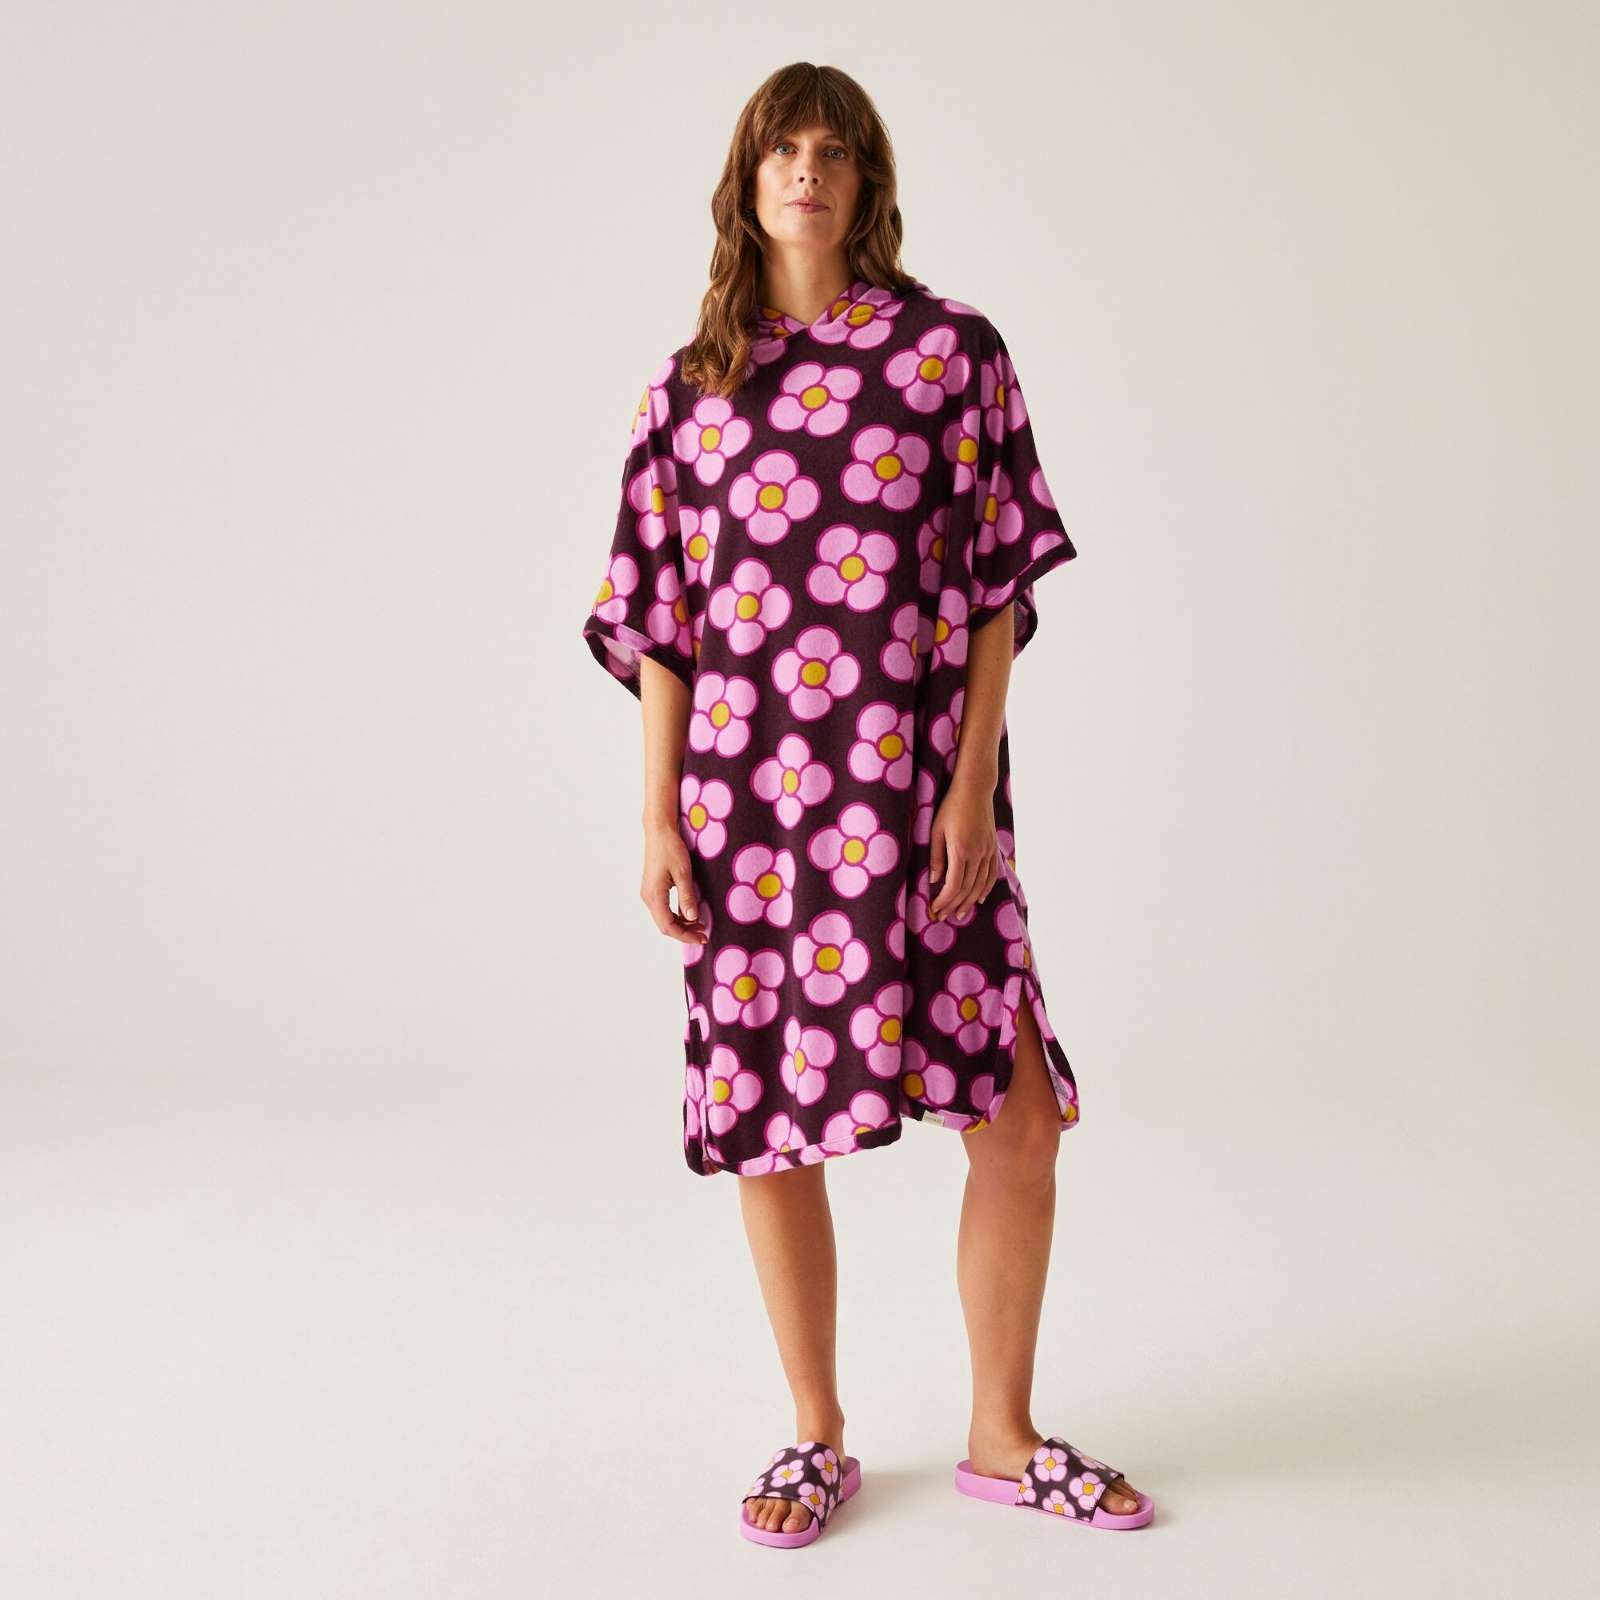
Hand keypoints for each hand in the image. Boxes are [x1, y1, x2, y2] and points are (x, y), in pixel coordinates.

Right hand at [641, 818, 708, 944]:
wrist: (659, 831)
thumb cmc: (670, 848)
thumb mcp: (683, 873)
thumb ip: (687, 897)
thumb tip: (693, 918)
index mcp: (654, 895)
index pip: (668, 926)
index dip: (685, 935)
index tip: (702, 938)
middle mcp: (648, 897)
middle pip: (665, 925)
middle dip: (684, 932)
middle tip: (704, 934)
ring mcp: (649, 893)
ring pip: (664, 918)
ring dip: (681, 924)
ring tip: (700, 925)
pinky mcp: (653, 888)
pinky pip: (664, 909)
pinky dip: (677, 915)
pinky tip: (690, 913)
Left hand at [927, 780, 999, 921]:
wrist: (975, 790)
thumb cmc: (951, 807)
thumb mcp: (936, 830)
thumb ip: (936, 857)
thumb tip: (934, 880)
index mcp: (961, 850)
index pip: (954, 885)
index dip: (944, 900)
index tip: (935, 909)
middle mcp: (977, 854)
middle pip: (967, 888)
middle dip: (954, 905)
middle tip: (943, 917)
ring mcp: (987, 851)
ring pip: (980, 884)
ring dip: (969, 901)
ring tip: (960, 914)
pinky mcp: (993, 848)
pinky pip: (991, 874)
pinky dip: (985, 888)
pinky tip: (979, 898)